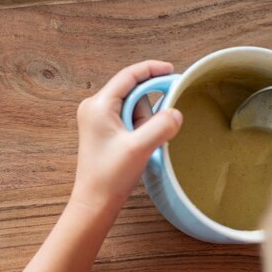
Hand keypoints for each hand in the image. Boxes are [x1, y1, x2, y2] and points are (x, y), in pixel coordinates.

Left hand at [71, 60, 182, 210]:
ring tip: (137, 146)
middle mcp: (94, 107)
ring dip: (144, 123)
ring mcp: (97, 119)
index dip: (152, 70)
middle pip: (133, 93)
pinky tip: (137, 146)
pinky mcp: (103, 131)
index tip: (171, 71)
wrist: (95, 201)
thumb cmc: (110, 176)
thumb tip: (176, 112)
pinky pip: (128, 120)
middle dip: (147, 111)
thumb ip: (161, 126)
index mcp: (98, 105)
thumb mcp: (140, 148)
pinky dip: (139, 129)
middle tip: (148, 134)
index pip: (129, 75)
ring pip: (133, 108)